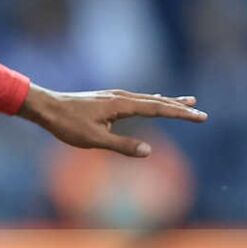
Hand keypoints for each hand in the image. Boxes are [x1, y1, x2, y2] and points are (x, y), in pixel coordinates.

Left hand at [18, 86, 205, 157]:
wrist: (46, 107)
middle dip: (179, 107)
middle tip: (201, 111)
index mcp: (121, 105)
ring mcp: (114, 96)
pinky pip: (137, 100)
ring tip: (187, 101)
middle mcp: (120, 97)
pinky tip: (154, 101)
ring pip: (147, 99)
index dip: (180, 113)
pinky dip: (152, 101)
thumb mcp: (94, 140)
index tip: (200, 116)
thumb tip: (149, 151)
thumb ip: (122, 146)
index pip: (158, 108)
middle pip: (157, 101)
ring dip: (168, 101)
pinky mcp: (108, 99)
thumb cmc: (67, 125)